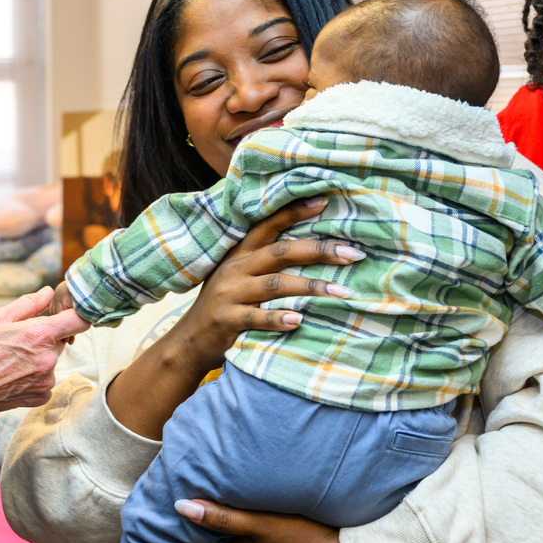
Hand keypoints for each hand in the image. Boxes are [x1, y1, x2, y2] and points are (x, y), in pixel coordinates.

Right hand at [0, 287, 90, 426]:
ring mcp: (46, 380)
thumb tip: (48, 293)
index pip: (79, 321)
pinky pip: (46, 380)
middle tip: (20, 341)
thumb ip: (28, 304)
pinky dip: (35, 376)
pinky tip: (14, 375)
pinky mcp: (42, 396)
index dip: (77, 315)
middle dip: (46, 338)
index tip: (69, 315)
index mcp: (39, 335)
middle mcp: (48, 358)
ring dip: (39, 358)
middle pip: (62, 340)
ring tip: (12, 360)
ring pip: (52, 361)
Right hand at [173, 196, 363, 372]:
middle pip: (280, 252)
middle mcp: (235, 269)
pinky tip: (299, 321)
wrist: (189, 340)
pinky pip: (256, 318)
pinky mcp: (227, 320)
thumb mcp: (237, 275)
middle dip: (319, 250)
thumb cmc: (224, 305)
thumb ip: (264, 260)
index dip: (294, 212)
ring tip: (343, 291)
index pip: (268, 225)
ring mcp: (230, 294)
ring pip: (275, 284)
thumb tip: (310, 245)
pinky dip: (278, 318)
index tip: (324, 202)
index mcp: (240, 254)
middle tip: (353, 253)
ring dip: (311, 286)